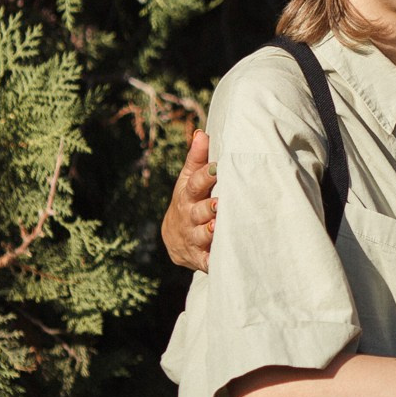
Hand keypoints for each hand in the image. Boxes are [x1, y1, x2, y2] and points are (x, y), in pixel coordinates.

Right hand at [161, 129, 217, 272]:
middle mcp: (189, 217)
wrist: (174, 238)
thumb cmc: (189, 200)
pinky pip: (206, 261)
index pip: (195, 184)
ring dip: (209, 233)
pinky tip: (221, 260)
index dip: (206, 175)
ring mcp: (193, 237)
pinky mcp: (199, 257)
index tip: (218, 167)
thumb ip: (197, 159)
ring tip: (218, 228)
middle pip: (198, 211)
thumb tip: (202, 133)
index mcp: (187, 195)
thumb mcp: (188, 179)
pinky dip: (212, 262)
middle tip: (219, 203)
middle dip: (208, 208)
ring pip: (201, 236)